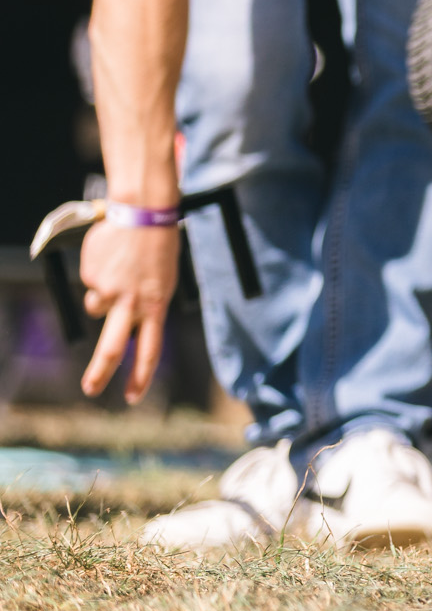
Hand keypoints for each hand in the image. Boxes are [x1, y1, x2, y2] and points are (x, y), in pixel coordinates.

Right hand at [78, 220, 179, 400]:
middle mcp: (132, 303)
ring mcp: (108, 290)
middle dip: (100, 372)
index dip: (141, 377)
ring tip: (120, 269)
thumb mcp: (163, 281)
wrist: (143, 213)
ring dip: (102, 296)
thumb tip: (118, 319)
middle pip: (114, 347)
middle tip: (90, 389)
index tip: (132, 397)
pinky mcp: (90, 277)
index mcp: (156, 305)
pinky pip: (90, 283)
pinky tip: (111, 256)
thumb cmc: (158, 247)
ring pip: (96, 308)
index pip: (151, 350)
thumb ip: (145, 304)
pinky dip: (98, 274)